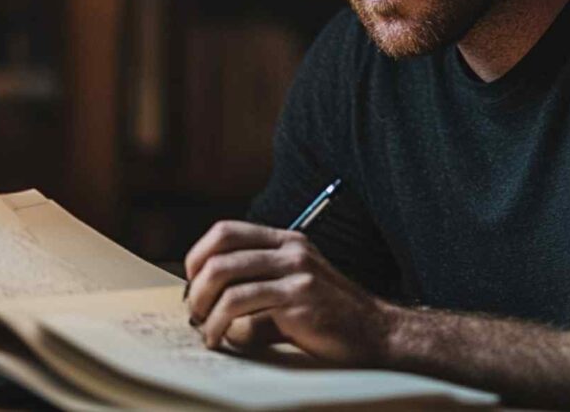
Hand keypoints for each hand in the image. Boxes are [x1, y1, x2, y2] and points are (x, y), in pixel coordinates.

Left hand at [183, 220, 390, 363]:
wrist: (376, 332)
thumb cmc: (331, 315)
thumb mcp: (295, 285)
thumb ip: (259, 282)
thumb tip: (208, 297)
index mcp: (288, 241)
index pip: (227, 231)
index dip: (199, 254)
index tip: (193, 282)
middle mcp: (291, 250)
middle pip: (221, 251)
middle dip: (196, 283)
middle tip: (195, 309)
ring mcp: (295, 272)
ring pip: (225, 274)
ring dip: (204, 306)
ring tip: (205, 328)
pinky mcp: (297, 299)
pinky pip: (240, 304)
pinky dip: (219, 323)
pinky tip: (221, 338)